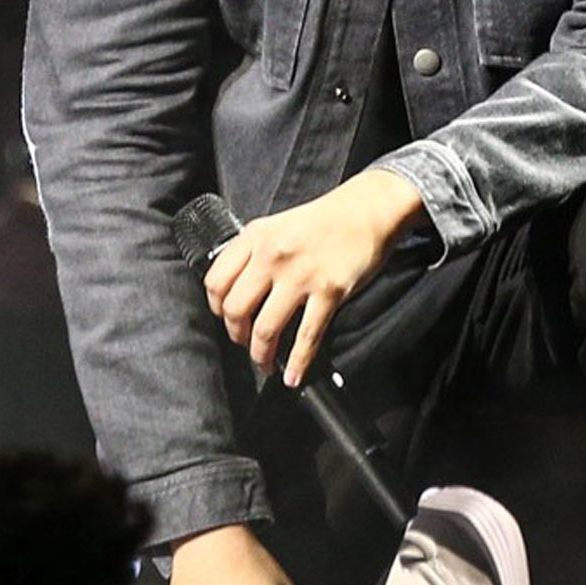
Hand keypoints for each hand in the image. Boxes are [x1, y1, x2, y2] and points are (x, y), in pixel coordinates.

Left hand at [201, 167, 423, 384]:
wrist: (369, 209)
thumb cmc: (327, 219)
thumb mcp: (279, 225)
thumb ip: (256, 252)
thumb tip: (241, 292)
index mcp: (256, 237)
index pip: (216, 281)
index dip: (217, 308)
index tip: (226, 319)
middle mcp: (273, 256)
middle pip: (236, 310)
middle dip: (238, 336)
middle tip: (246, 344)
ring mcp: (301, 275)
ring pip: (266, 328)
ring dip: (262, 355)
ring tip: (266, 364)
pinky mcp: (329, 290)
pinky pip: (307, 335)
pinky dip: (298, 362)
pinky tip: (294, 375)